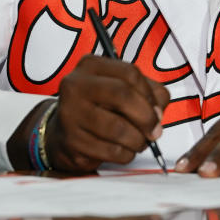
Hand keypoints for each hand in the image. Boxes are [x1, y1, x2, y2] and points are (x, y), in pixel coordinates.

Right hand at [11, 56, 169, 172]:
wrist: (62, 134)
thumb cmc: (98, 108)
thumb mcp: (121, 89)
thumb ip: (148, 92)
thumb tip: (158, 110)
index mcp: (90, 66)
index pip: (130, 74)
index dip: (150, 94)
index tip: (157, 109)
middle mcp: (76, 86)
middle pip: (123, 96)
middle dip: (146, 117)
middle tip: (155, 130)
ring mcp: (71, 114)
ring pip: (119, 128)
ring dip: (138, 140)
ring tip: (139, 142)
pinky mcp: (72, 142)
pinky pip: (111, 151)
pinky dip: (126, 154)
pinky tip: (123, 150)